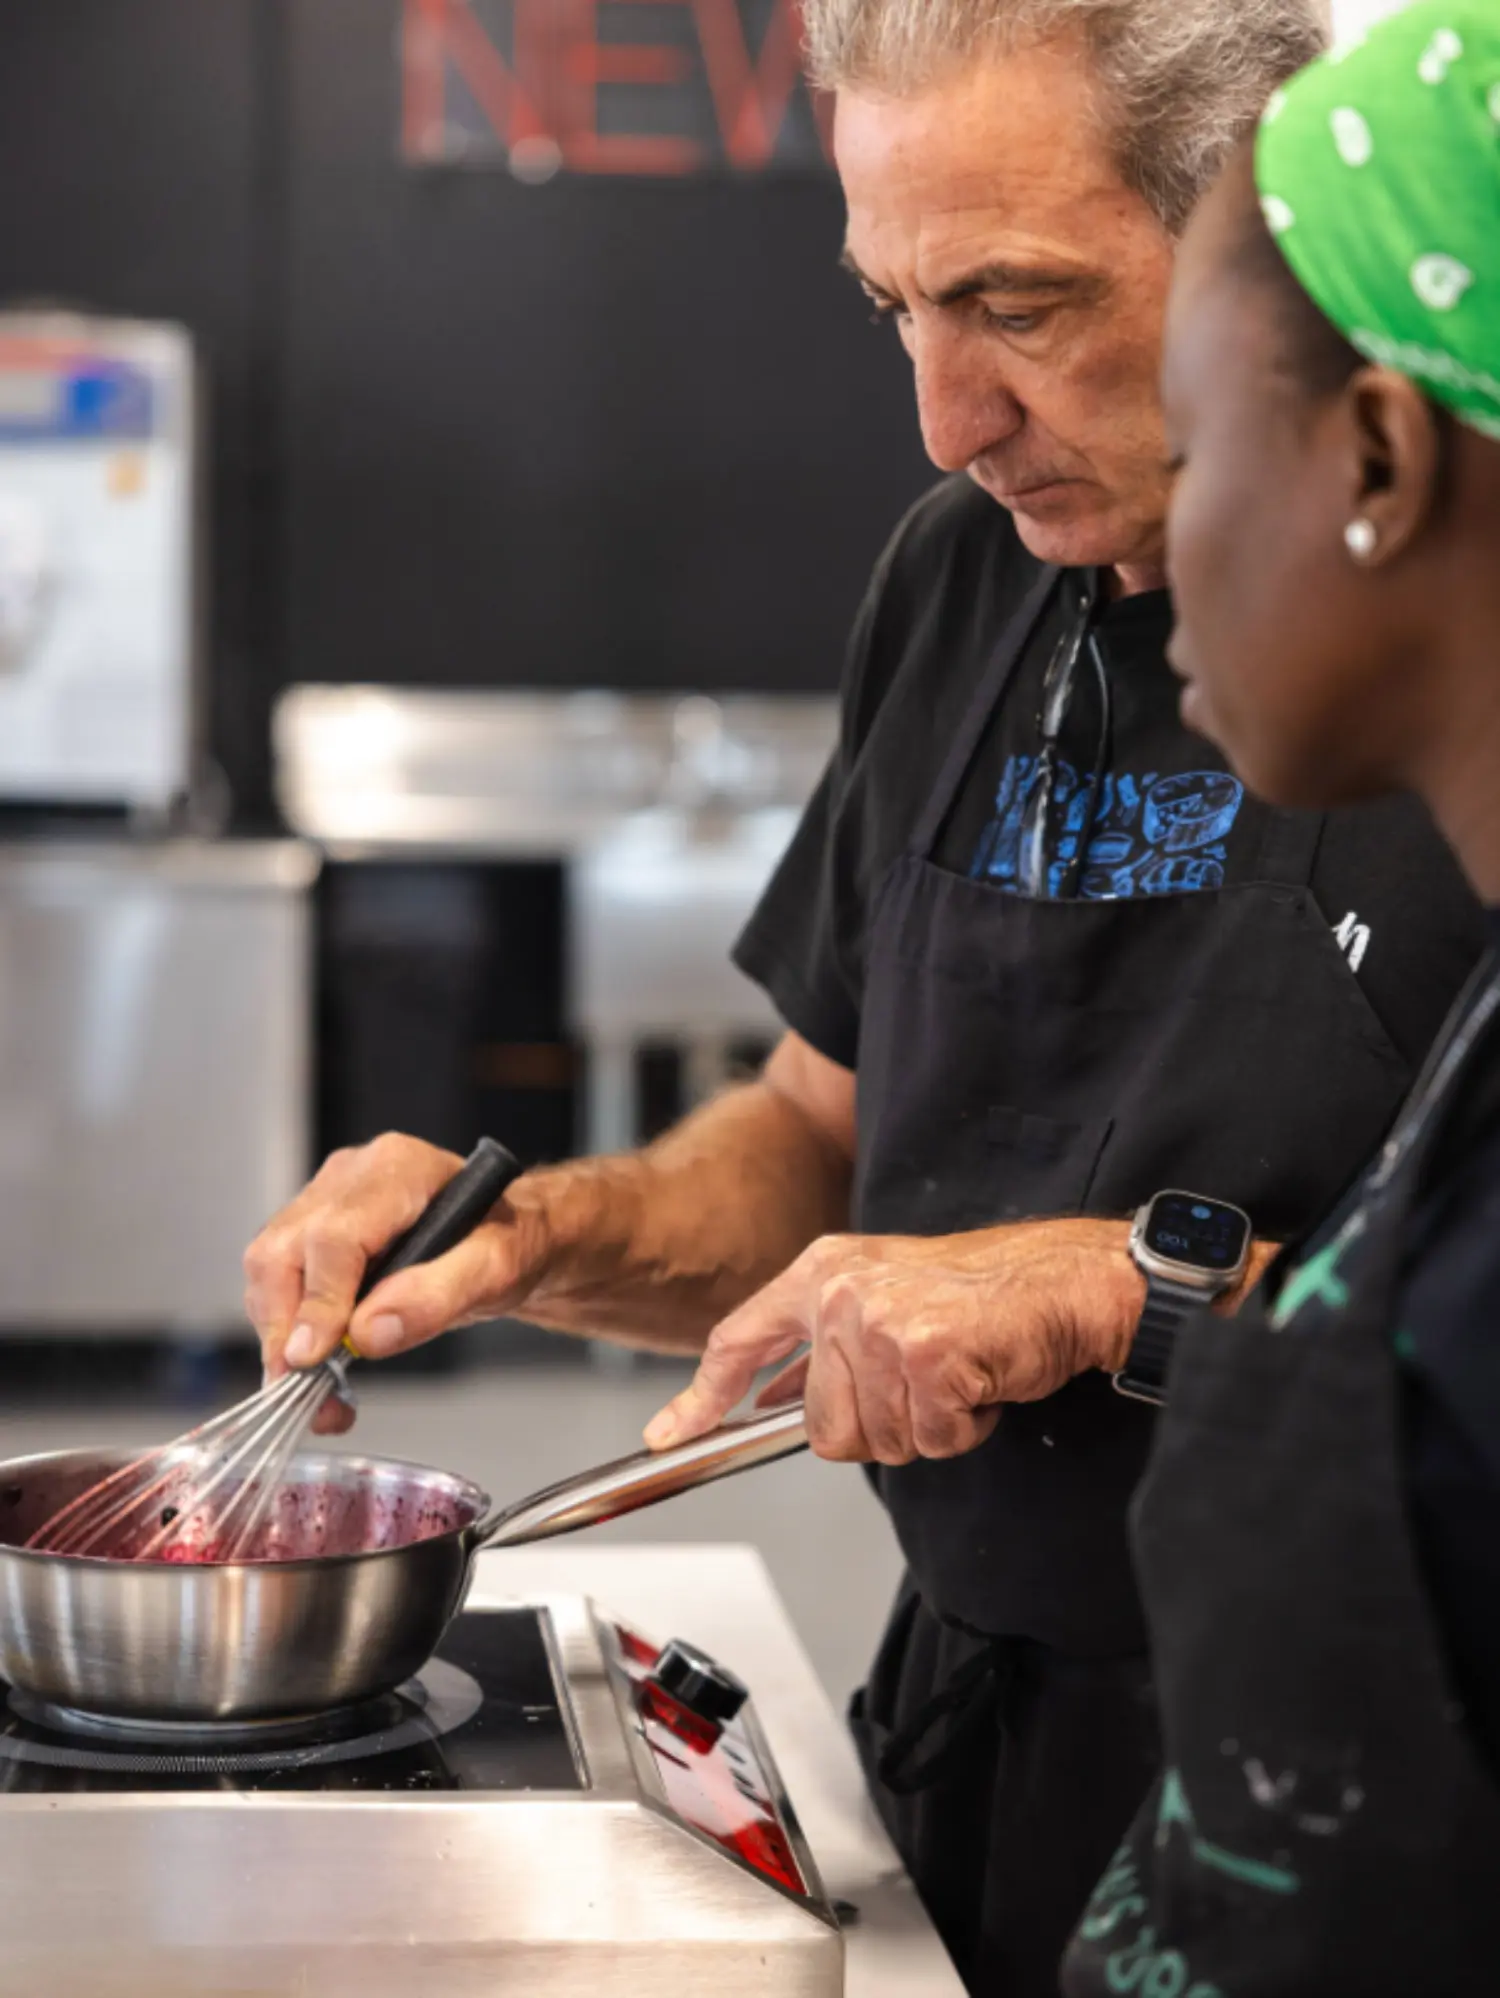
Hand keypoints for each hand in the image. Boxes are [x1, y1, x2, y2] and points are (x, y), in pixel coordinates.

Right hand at [243, 1133, 549, 1430]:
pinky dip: (290, 1338)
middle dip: (285, 1328)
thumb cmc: (509, 1242)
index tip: (314, 1357)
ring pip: (268, 1273)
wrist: (511, 1240)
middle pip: (281, 1252)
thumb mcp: (497, 1269)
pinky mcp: (312, 1237)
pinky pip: (278, 1287)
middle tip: (305, 1391)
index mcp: (396, 1170)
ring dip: (281, 1342)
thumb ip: (436, 1297)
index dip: (319, 1302)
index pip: (333, 1237)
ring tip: (322, 1397)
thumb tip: (367, 1333)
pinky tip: (320, 1375)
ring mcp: (324, 1204)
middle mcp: (348, 1179)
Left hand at [643, 1221, 1143, 1465]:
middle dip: (879, 1425)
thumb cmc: (983, 1291)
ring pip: (874, 1439)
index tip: (669, 1433)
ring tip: (955, 1374)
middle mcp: (841, 1292)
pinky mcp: (925, 1354)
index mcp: (822, 1271)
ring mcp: (880, 1321)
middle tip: (923, 1383)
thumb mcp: (883, 1297)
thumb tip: (773, 1397)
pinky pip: (928, 1437)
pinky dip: (962, 1426)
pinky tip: (978, 1382)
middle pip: (820, 1426)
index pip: (739, 1337)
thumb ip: (821, 1345)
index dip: (702, 1394)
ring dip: (925, 1426)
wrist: (1062, 1279)